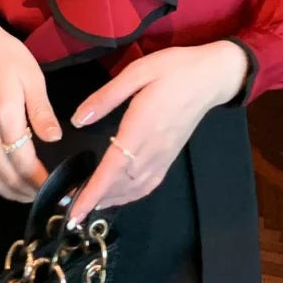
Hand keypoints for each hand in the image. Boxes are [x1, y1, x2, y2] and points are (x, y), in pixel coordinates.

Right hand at [0, 0, 62, 202]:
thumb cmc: (7, 56)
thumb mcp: (32, 77)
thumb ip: (42, 111)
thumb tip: (55, 139)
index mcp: (4, 117)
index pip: (23, 163)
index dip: (41, 181)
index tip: (61, 188)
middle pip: (6, 177)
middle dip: (29, 192)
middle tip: (52, 197)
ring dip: (11, 192)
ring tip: (34, 194)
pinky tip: (11, 181)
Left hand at [65, 40, 248, 224]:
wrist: (211, 76)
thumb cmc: (174, 69)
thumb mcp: (137, 71)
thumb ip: (106, 97)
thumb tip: (78, 119)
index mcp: (141, 127)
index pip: (113, 169)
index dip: (93, 192)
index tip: (75, 213)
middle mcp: (154, 148)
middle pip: (122, 184)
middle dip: (95, 200)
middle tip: (71, 210)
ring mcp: (164, 154)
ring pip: (135, 188)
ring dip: (112, 200)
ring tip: (88, 205)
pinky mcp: (171, 155)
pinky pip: (149, 183)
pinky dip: (131, 195)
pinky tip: (119, 194)